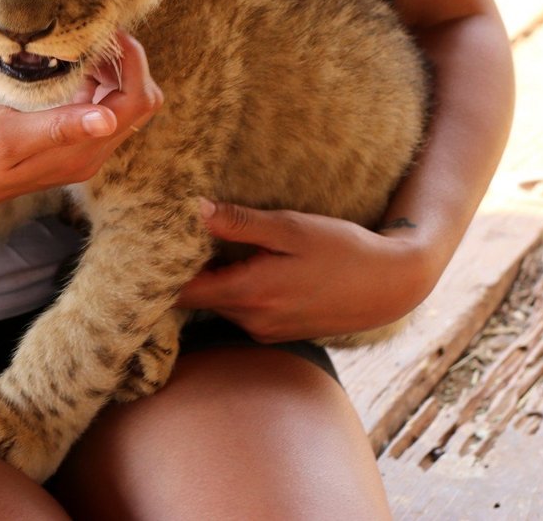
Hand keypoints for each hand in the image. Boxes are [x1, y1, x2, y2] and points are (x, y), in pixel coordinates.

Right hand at [0, 31, 162, 217]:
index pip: (135, 102)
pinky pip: (96, 109)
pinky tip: (68, 67)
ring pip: (119, 105)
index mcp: (81, 152)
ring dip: (112, 73)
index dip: (132, 63)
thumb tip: (107, 119)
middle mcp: (89, 153)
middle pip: (137, 104)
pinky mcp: (64, 144)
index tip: (108, 32)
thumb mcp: (7, 134)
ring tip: (81, 45)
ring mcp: (78, 150)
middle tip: (96, 36)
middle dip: (128, 66)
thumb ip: (58, 126)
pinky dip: (94, 84)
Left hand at [176, 199, 438, 342]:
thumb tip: (194, 210)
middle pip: (197, 300)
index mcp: (249, 294)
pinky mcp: (277, 332)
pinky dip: (234, 290)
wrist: (393, 285)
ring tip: (205, 245)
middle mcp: (252, 320)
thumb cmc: (343, 249)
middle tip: (171, 236)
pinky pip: (241, 311)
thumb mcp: (291, 228)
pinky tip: (243, 264)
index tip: (150, 244)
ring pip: (219, 306)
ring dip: (212, 280)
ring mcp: (265, 331)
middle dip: (184, 272)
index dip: (161, 271)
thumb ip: (240, 223)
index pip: (182, 293)